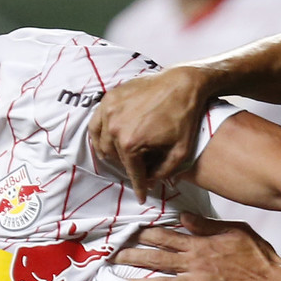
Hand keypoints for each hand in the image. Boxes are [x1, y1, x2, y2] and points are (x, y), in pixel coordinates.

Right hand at [89, 67, 215, 200]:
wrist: (182, 83)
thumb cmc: (184, 116)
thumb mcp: (181, 152)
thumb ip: (164, 171)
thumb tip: (150, 180)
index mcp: (130, 143)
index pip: (132, 172)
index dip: (139, 187)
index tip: (142, 196)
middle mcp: (115, 128)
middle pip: (115, 159)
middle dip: (128, 166)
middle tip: (141, 169)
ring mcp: (109, 111)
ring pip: (102, 143)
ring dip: (113, 153)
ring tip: (126, 156)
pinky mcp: (109, 98)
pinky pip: (96, 124)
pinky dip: (100, 135)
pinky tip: (109, 140)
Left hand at [113, 212, 280, 280]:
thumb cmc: (258, 256)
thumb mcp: (235, 230)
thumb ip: (206, 225)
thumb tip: (183, 217)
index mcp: (201, 244)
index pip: (165, 236)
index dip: (144, 233)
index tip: (128, 231)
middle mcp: (195, 264)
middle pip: (156, 258)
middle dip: (132, 255)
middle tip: (112, 254)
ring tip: (118, 280)